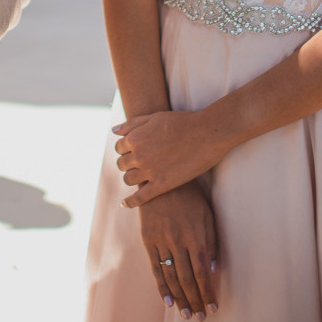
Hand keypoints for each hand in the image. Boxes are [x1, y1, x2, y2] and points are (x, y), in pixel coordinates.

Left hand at [113, 110, 230, 207]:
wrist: (208, 134)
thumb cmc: (183, 122)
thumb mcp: (155, 117)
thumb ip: (132, 124)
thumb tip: (113, 131)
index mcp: (135, 138)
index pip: (119, 148)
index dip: (126, 149)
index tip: (134, 151)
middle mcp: (138, 155)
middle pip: (122, 164)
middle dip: (128, 163)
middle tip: (139, 164)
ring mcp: (149, 171)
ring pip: (129, 180)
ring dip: (131, 178)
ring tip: (140, 177)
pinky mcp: (162, 185)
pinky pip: (140, 198)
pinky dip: (130, 202)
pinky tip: (125, 204)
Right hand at [137, 182, 218, 320]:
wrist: (160, 179)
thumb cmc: (190, 196)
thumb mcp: (207, 214)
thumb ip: (212, 241)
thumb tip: (212, 269)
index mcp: (195, 235)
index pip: (202, 272)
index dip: (208, 292)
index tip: (213, 307)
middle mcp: (177, 241)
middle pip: (187, 279)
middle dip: (195, 300)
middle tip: (200, 317)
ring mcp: (161, 241)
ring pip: (171, 277)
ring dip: (180, 299)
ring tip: (186, 314)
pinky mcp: (148, 240)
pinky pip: (155, 269)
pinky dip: (161, 287)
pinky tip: (168, 301)